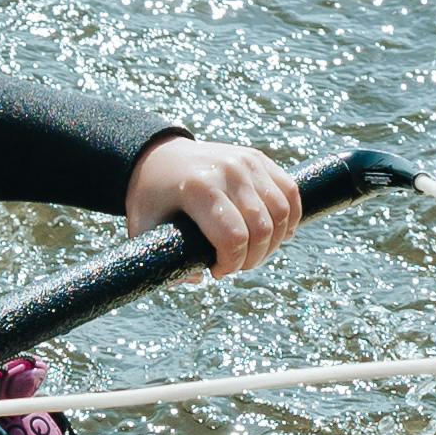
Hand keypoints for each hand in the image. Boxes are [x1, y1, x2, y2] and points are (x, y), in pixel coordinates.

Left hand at [125, 134, 304, 275]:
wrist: (158, 157)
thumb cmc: (151, 199)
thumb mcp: (145, 229)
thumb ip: (165, 261)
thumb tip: (199, 277)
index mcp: (198, 189)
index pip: (234, 238)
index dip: (232, 264)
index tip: (216, 271)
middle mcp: (227, 171)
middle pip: (263, 229)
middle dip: (253, 258)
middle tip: (235, 266)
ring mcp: (246, 162)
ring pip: (282, 213)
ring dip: (273, 242)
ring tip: (253, 252)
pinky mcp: (258, 158)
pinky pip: (290, 192)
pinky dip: (290, 219)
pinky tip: (277, 234)